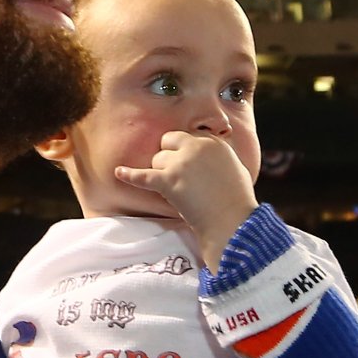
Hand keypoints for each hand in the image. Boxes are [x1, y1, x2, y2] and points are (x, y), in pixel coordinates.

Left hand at [114, 131, 257, 268]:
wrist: (232, 221)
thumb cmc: (237, 201)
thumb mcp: (236, 168)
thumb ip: (220, 157)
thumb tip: (211, 158)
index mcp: (214, 142)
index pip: (188, 136)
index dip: (185, 150)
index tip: (186, 163)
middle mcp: (197, 146)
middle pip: (169, 140)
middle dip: (169, 154)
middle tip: (175, 175)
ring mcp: (181, 162)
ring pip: (158, 159)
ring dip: (162, 173)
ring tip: (176, 191)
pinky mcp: (169, 180)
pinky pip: (143, 175)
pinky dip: (130, 175)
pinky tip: (119, 173)